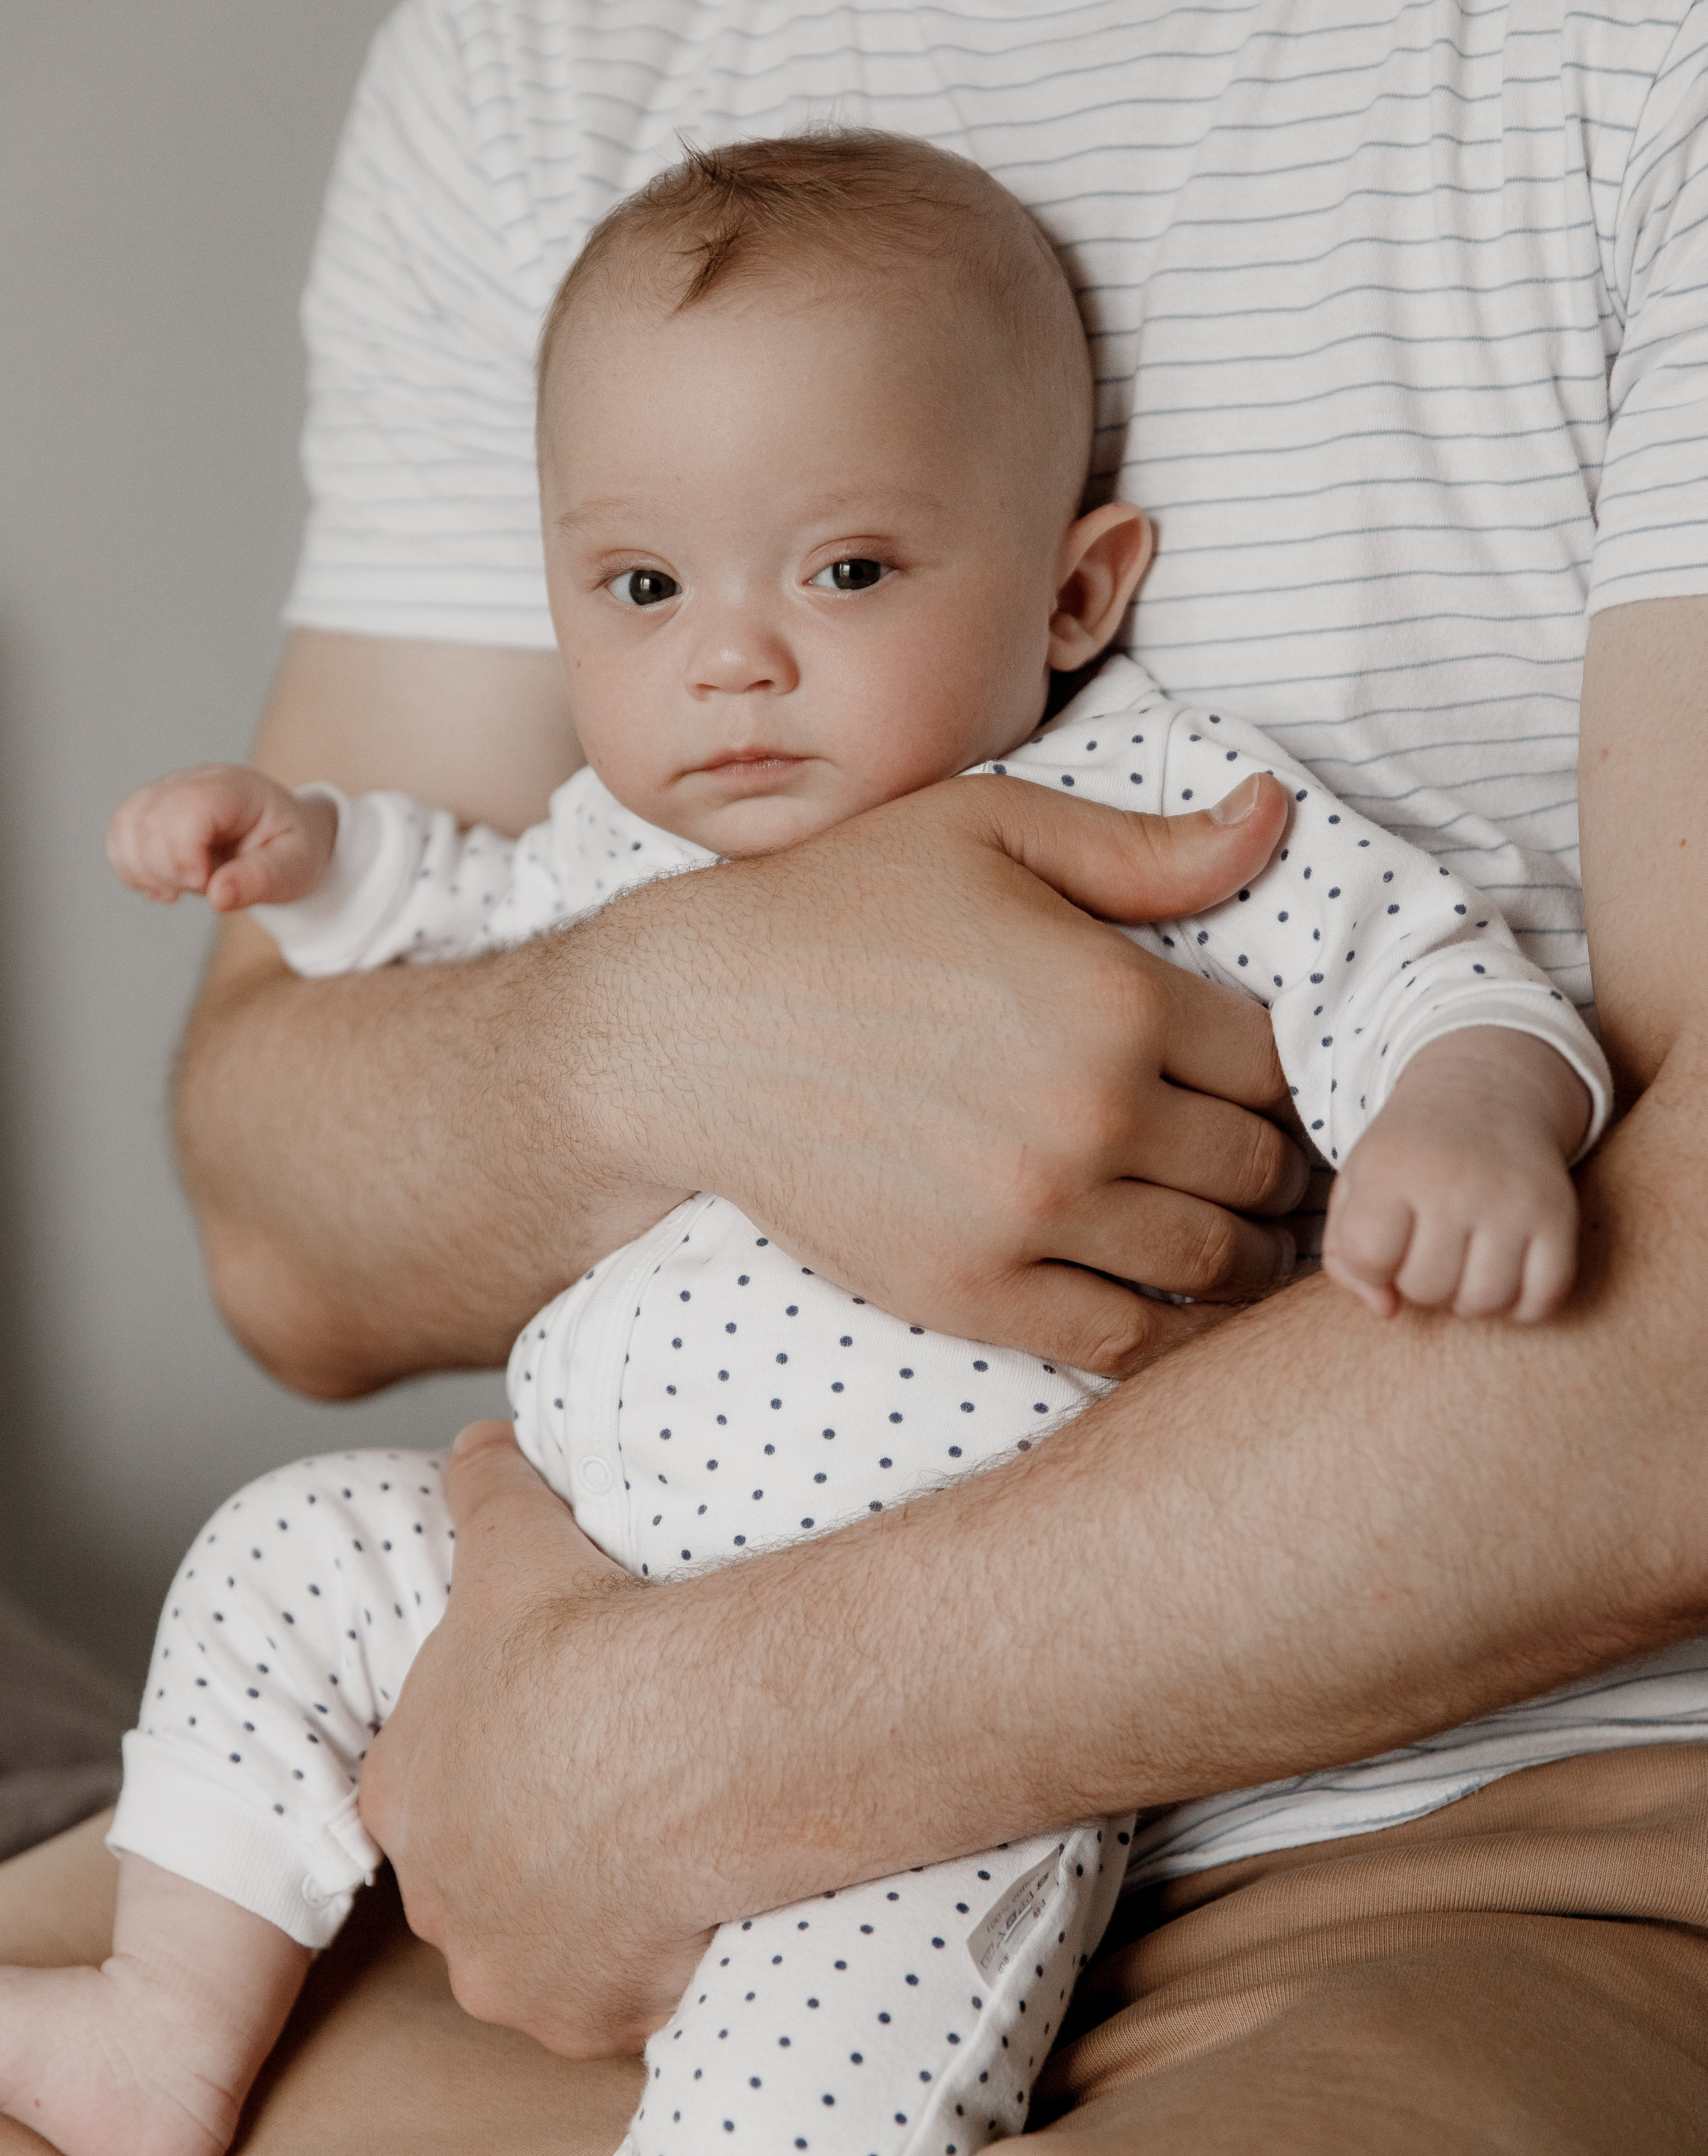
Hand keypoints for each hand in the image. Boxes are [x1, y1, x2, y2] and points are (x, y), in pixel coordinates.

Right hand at [108, 764, 336, 911]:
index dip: (183, 853)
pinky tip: (164, 884)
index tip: (203, 882)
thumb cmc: (290, 848)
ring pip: (125, 825)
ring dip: (144, 870)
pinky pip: (120, 835)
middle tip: (200, 886)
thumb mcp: (293, 867)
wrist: (282, 836)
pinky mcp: (149, 810)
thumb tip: (218, 896)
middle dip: (166, 869)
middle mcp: (193, 780)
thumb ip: (260, 880)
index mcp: (234, 788)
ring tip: (180, 888)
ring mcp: (166, 791)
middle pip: (149, 818)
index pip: (187, 806)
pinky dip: (132, 868)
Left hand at [358, 1422, 709, 2054]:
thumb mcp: (516, 1535)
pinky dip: (651, 1967)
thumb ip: (485, 1484)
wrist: (674, 1737)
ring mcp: (506, 1970)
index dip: (496, 1764)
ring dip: (589, 1919)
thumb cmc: (584, 1636)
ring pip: (544, 1950)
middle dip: (535, 1853)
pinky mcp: (583, 2020)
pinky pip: (617, 2001)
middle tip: (617, 1800)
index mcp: (403, 1792)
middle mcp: (436, 1897)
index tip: (557, 1741)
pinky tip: (696, 1909)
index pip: (430, 1792)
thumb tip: (479, 1440)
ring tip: (663, 1856)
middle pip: (481, 1882)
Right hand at [572, 770, 1309, 1376]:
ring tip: (1238, 1236)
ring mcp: (1035, 1214)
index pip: (1276, 1063)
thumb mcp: (992, 831)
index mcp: (1117, 996)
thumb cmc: (839, 908)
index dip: (1288, 1073)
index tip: (1266, 1084)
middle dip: (1274, 1166)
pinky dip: (1173, 1334)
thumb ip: (1146, 846)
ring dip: (1243, 1255)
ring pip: (1212, 1263)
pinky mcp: (974, 1293)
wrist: (687, 1028)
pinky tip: (1174, 1305)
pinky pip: (1127, 1341)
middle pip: (1260, 1169)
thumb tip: (1276, 814)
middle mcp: (1094, 1112)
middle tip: (1267, 1167)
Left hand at [1321, 1028, 1591, 1321]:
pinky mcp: (1558, 1216)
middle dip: (1419, 1280)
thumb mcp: (1358, 1184)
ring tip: (1464, 1258)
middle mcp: (1453, 1181)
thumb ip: (1345, 1256)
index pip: (1369, 1259)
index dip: (1372, 1266)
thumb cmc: (1410, 1154)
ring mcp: (1511, 1199)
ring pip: (1483, 1303)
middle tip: (1429, 1242)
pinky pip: (1542, 1300)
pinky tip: (1506, 1270)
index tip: (1385, 1239)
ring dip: (1468, 1296)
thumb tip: (1388, 1311)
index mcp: (1391, 1167)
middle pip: (1425, 1288)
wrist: (1486, 1092)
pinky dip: (1522, 1303)